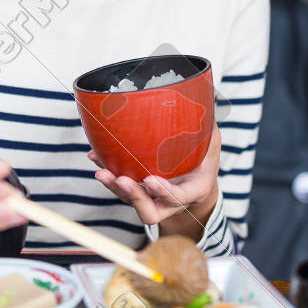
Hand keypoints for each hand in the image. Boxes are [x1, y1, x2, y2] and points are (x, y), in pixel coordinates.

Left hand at [88, 125, 220, 236]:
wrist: (197, 177)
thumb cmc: (204, 156)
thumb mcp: (211, 141)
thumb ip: (205, 128)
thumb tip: (201, 96)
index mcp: (193, 190)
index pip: (178, 198)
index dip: (163, 191)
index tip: (149, 179)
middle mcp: (171, 201)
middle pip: (150, 211)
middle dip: (134, 197)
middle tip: (121, 179)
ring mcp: (152, 199)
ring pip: (130, 201)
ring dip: (114, 187)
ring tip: (102, 170)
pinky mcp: (138, 191)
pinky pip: (120, 188)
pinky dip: (108, 174)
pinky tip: (96, 156)